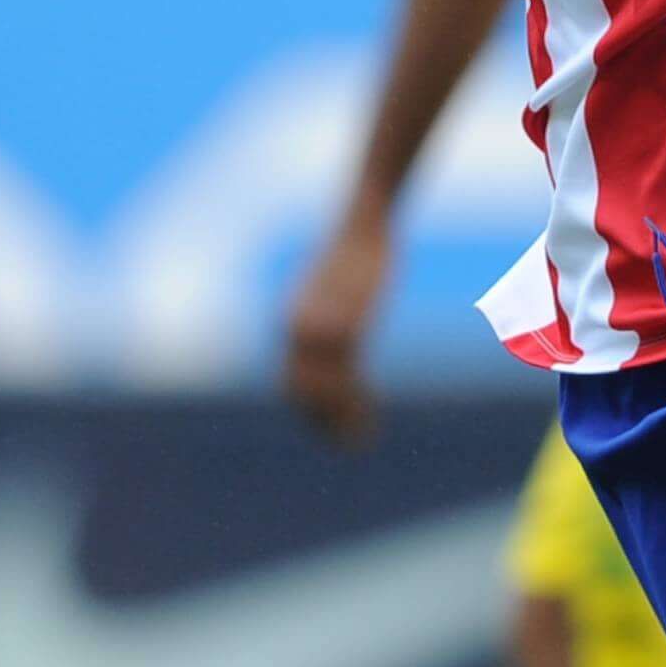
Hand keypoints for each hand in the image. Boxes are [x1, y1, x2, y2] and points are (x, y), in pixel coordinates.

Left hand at [282, 203, 392, 441]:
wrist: (364, 223)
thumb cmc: (357, 256)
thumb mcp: (339, 288)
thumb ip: (332, 314)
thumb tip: (339, 336)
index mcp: (293, 324)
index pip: (291, 384)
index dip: (311, 413)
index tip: (338, 431)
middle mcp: (297, 329)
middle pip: (299, 392)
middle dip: (323, 423)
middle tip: (353, 443)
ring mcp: (320, 327)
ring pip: (322, 389)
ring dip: (342, 418)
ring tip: (364, 436)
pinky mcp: (347, 322)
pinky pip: (346, 373)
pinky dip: (356, 401)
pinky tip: (374, 412)